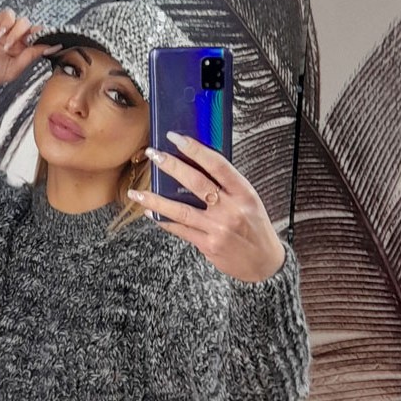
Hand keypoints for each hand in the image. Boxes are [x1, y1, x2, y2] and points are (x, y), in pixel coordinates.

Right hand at [0, 8, 61, 92]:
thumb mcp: (12, 70)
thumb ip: (29, 57)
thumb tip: (47, 48)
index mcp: (21, 54)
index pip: (38, 42)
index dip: (46, 40)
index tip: (54, 41)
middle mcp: (15, 42)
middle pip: (32, 29)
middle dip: (31, 35)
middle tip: (25, 43)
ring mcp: (5, 31)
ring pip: (22, 21)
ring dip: (17, 32)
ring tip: (6, 45)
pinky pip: (8, 15)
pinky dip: (7, 22)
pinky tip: (0, 34)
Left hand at [128, 132, 285, 282]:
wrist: (264, 262)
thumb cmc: (255, 227)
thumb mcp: (249, 200)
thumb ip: (227, 185)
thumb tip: (198, 166)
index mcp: (243, 192)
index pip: (217, 164)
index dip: (195, 149)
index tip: (176, 138)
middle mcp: (230, 209)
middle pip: (196, 183)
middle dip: (171, 166)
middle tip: (152, 153)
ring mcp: (218, 228)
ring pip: (181, 210)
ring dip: (155, 200)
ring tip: (136, 192)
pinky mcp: (207, 245)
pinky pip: (181, 230)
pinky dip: (164, 221)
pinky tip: (151, 214)